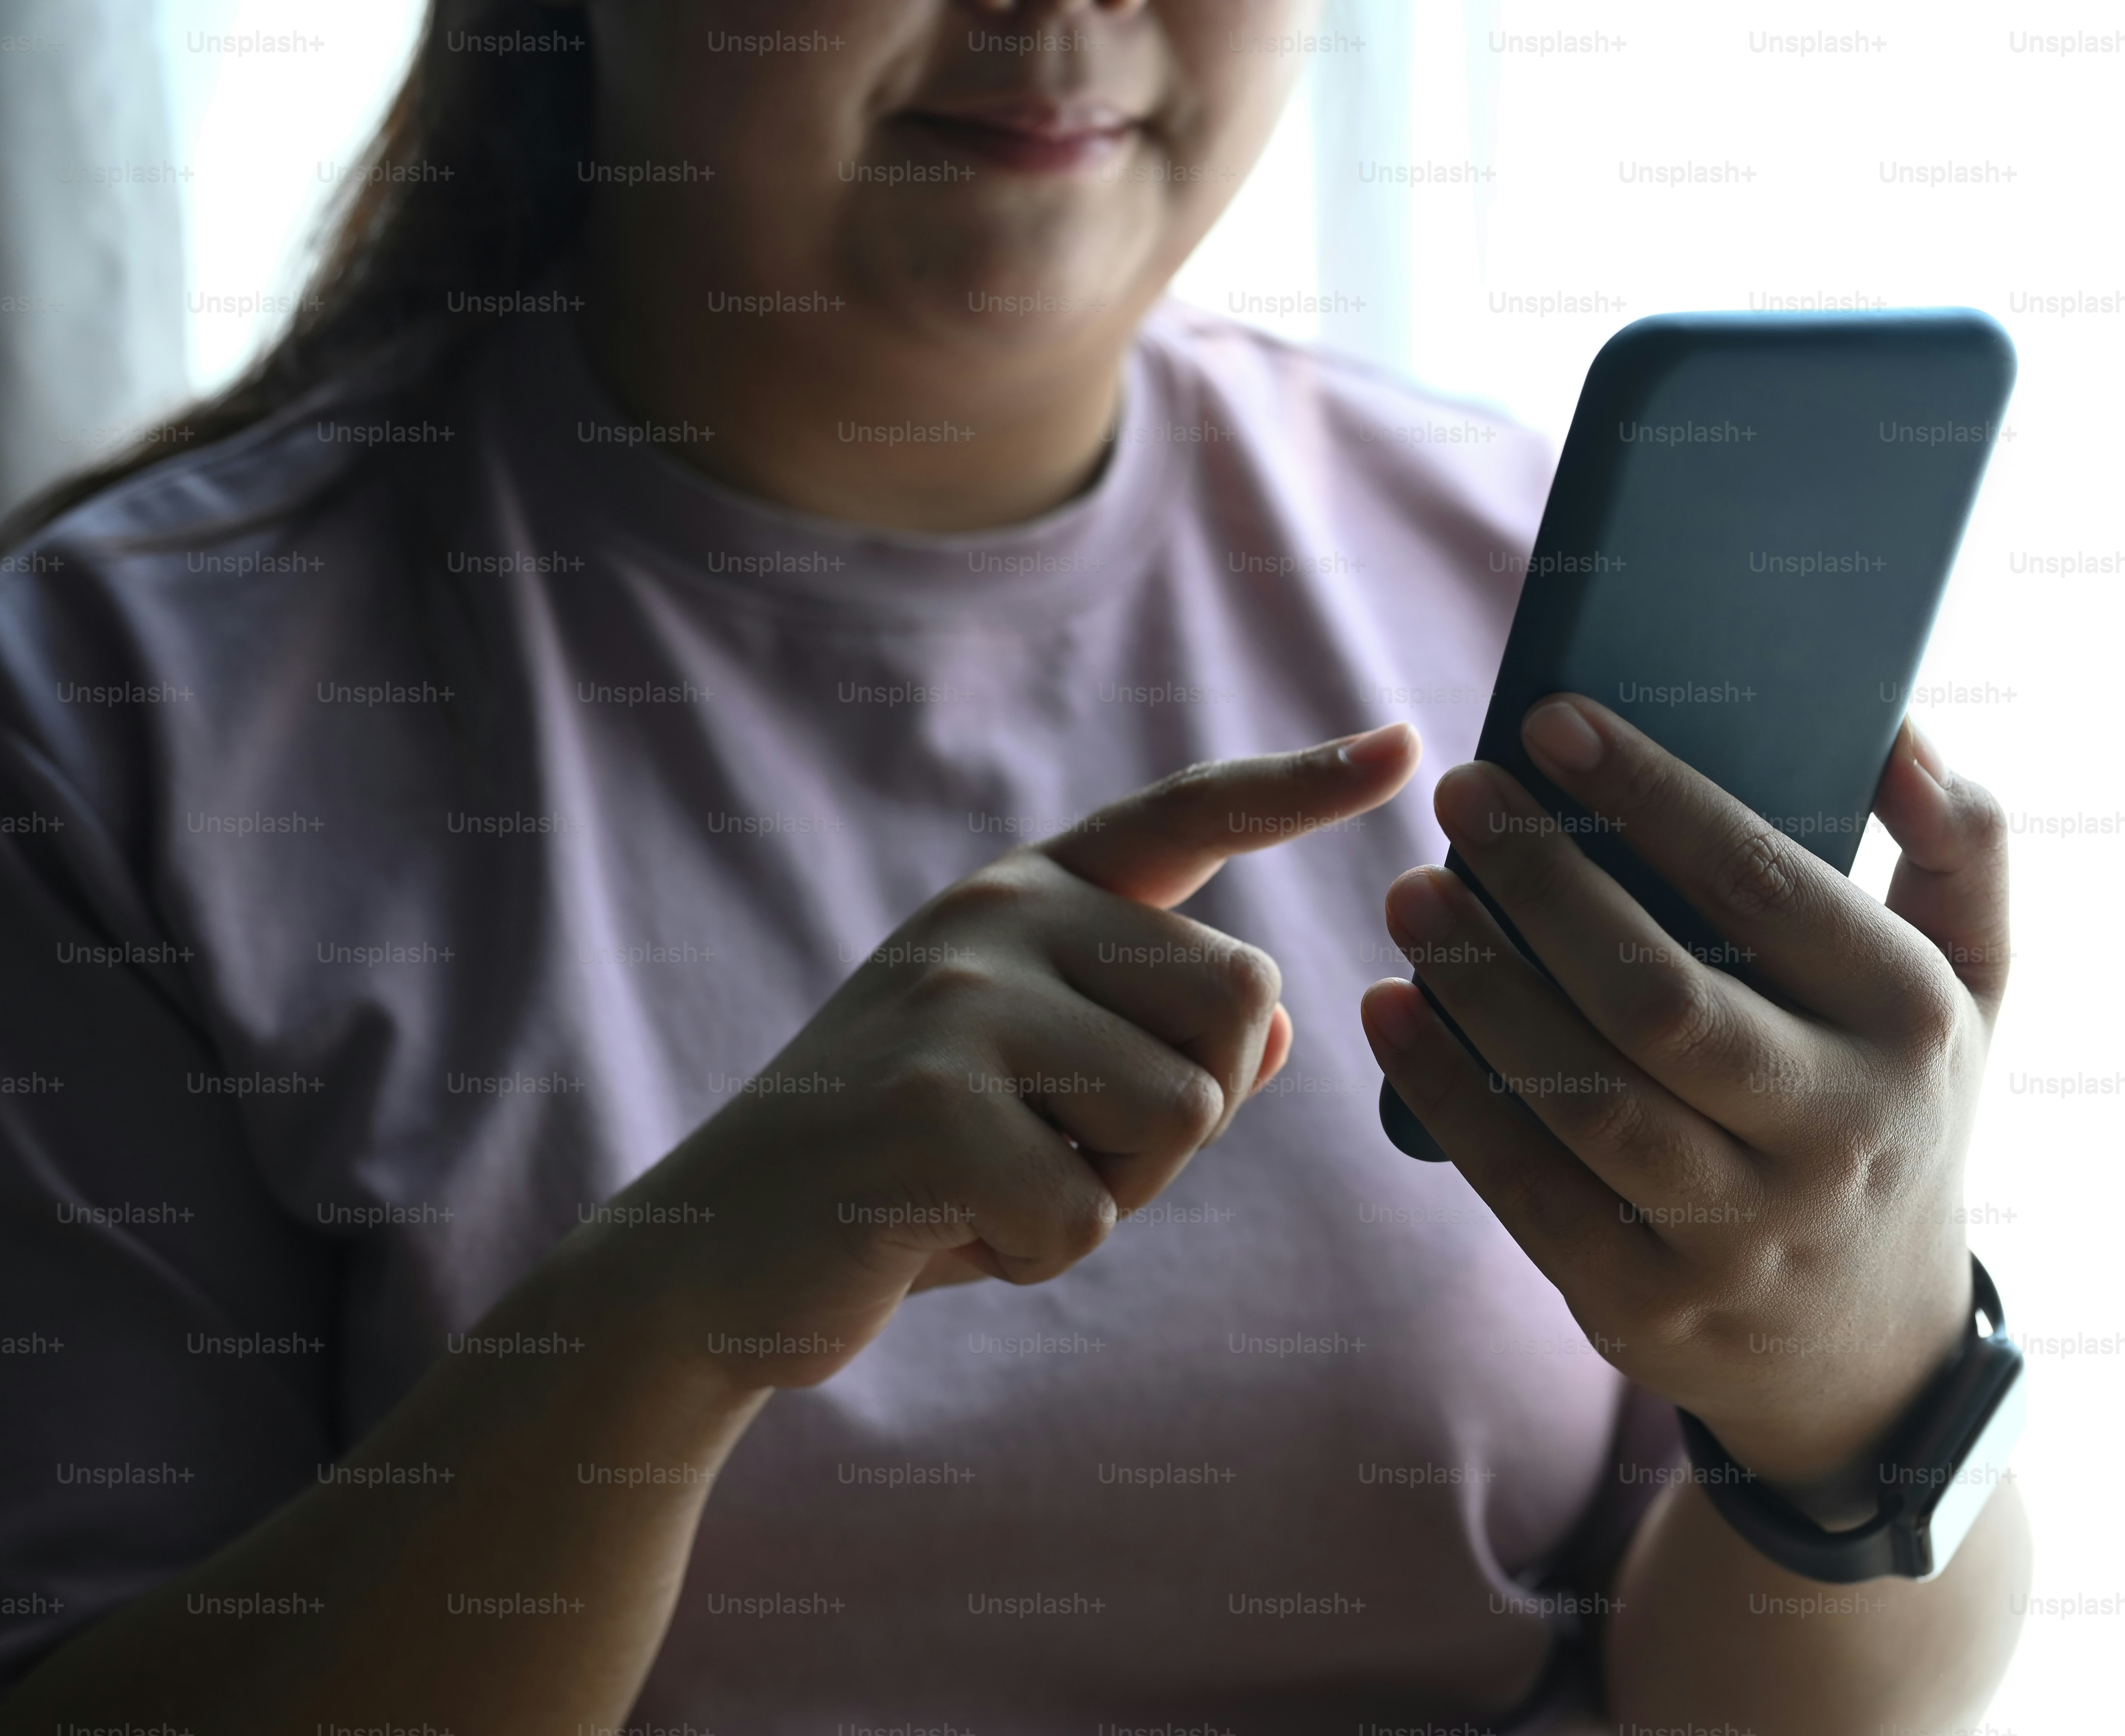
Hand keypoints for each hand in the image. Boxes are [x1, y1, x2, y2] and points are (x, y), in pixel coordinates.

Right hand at [584, 723, 1422, 1388]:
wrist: (717, 1261)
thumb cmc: (906, 1174)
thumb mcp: (1040, 1090)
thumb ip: (1156, 1043)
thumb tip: (1280, 1020)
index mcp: (1027, 897)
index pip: (1190, 815)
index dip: (1304, 784)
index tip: (1407, 746)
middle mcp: (998, 917)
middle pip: (1240, 1003)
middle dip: (1183, 1118)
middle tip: (1047, 1150)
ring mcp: (960, 1004)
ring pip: (1184, 1113)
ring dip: (1111, 1192)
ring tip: (990, 1186)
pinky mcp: (931, 1111)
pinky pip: (1089, 1211)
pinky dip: (1035, 1256)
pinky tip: (940, 1233)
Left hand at [1359, 696, 2007, 1512]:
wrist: (1874, 1354)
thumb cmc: (1896, 1111)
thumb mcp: (1971, 986)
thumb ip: (1964, 849)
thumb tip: (1898, 735)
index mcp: (1912, 1027)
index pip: (1766, 888)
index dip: (1654, 797)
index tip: (1552, 721)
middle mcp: (1835, 1133)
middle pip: (1660, 994)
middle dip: (1545, 884)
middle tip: (1461, 798)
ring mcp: (1739, 1232)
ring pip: (1583, 1093)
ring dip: (1481, 985)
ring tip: (1413, 895)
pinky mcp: (1646, 1302)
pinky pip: (1527, 1187)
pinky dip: (1448, 1094)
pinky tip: (1390, 1008)